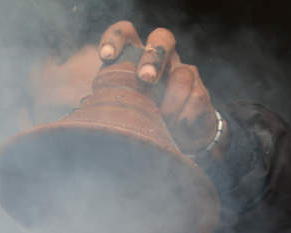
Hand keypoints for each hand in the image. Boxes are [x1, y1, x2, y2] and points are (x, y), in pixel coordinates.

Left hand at [98, 22, 223, 155]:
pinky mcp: (200, 90)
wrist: (181, 140)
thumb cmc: (145, 122)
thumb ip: (113, 101)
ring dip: (170, 103)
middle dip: (154, 56)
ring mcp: (184, 72)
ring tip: (162, 121)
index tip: (106, 57)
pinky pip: (195, 98)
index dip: (115, 39)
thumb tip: (91, 107)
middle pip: (162, 38)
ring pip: (181, 75)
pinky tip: (177, 128)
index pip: (126, 34)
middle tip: (145, 79)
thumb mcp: (125, 111)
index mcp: (137, 57)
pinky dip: (183, 117)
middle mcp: (162, 58)